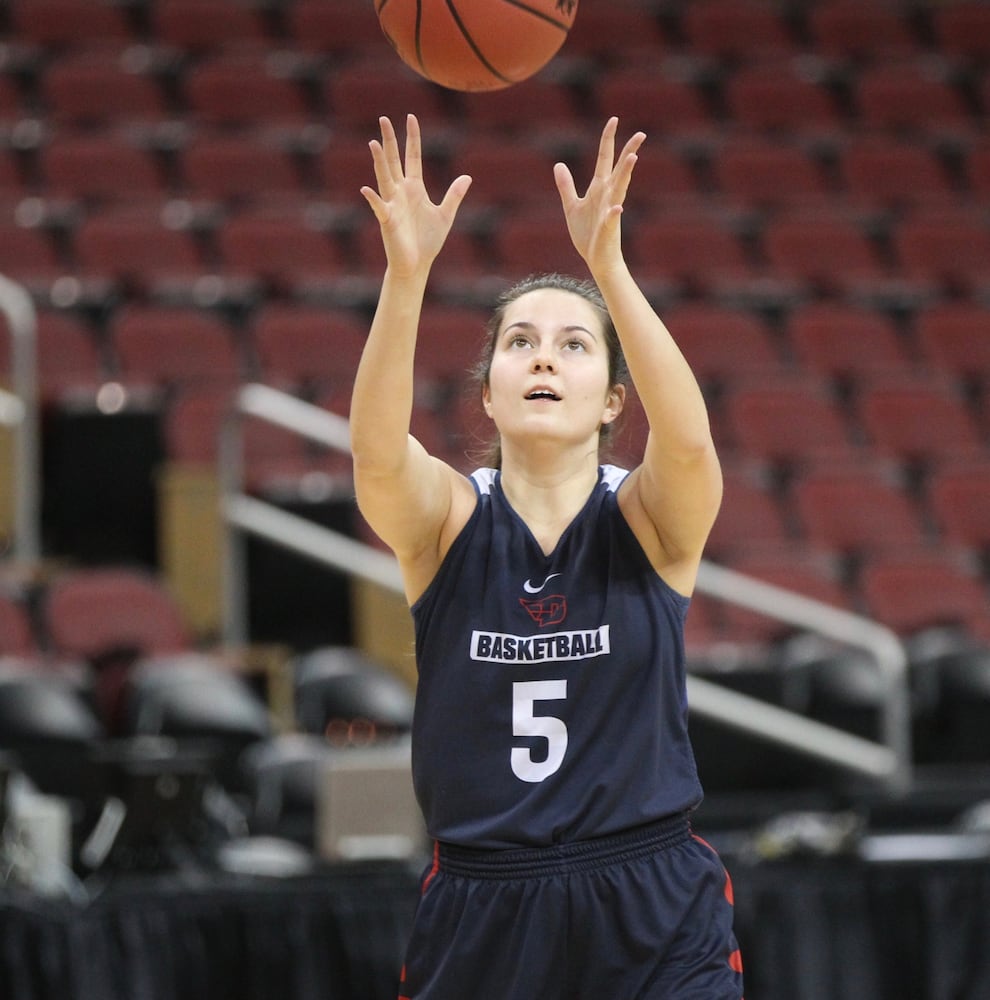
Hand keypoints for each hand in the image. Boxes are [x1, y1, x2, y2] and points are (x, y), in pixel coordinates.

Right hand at [361, 114, 471, 278]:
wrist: (417, 264)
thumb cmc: (428, 241)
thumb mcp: (445, 215)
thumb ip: (454, 195)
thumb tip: (467, 177)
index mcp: (415, 188)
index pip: (412, 157)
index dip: (412, 138)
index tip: (411, 118)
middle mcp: (401, 192)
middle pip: (394, 161)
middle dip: (389, 141)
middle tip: (383, 119)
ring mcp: (392, 204)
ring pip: (384, 178)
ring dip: (379, 162)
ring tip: (373, 143)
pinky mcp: (387, 221)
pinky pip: (379, 207)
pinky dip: (373, 199)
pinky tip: (366, 189)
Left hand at [554, 117, 644, 273]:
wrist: (596, 259)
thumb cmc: (587, 235)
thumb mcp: (571, 206)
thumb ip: (566, 186)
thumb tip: (558, 165)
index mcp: (599, 189)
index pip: (605, 159)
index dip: (608, 140)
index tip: (614, 120)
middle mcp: (607, 196)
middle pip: (619, 169)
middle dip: (629, 151)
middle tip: (641, 134)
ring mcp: (610, 211)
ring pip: (620, 189)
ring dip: (626, 174)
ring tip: (633, 157)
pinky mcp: (608, 229)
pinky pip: (611, 219)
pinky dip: (613, 214)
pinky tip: (617, 208)